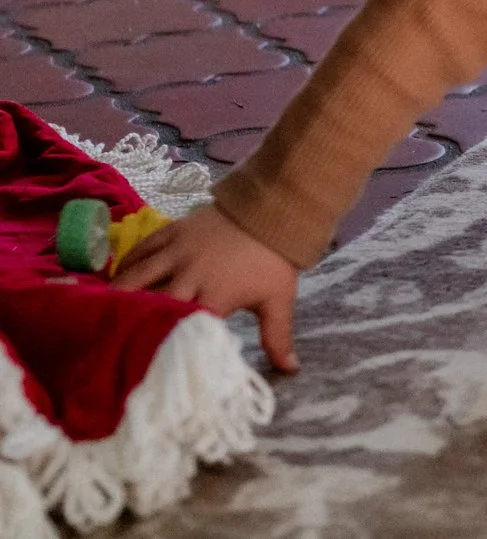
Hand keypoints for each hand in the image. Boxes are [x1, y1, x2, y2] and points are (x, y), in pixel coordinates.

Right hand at [113, 203, 302, 373]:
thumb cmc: (273, 260)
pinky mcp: (173, 230)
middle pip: (151, 301)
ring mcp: (179, 249)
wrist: (274, 210)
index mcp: (216, 293)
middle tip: (109, 338)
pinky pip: (141, 248)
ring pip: (138, 273)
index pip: (182, 324)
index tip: (144, 359)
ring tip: (100, 310)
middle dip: (132, 319)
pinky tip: (114, 278)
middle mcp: (191, 273)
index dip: (162, 341)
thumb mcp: (278, 299)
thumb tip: (290, 370)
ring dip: (119, 292)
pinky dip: (125, 263)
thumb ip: (278, 336)